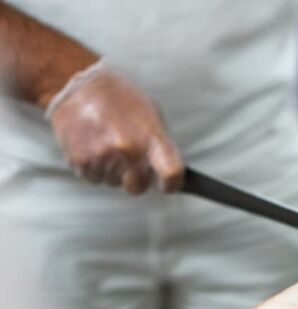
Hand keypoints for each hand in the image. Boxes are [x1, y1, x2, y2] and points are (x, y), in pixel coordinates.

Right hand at [46, 61, 182, 194]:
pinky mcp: (79, 161)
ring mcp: (102, 157)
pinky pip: (93, 178)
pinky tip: (93, 146)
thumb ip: (159, 147)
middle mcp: (127, 149)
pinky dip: (94, 168)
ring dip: (112, 171)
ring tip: (107, 144)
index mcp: (150, 137)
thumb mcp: (151, 116)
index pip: (171, 174)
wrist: (81, 86)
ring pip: (113, 183)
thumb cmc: (121, 99)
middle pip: (139, 187)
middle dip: (137, 178)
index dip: (172, 184)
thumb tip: (164, 173)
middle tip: (131, 159)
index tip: (169, 184)